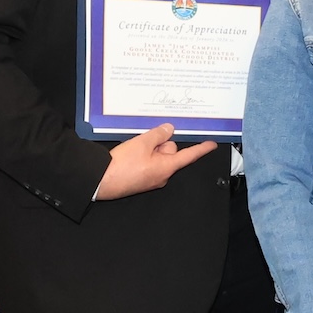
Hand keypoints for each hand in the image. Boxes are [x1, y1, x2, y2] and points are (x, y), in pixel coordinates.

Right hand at [95, 123, 216, 200]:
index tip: (211, 145)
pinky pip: (148, 163)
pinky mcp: (141, 180)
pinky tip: (130, 155)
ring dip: (150, 149)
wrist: (100, 181)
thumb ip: (158, 135)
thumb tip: (169, 130)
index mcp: (167, 167)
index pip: (189, 156)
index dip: (201, 149)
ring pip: (157, 157)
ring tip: (134, 149)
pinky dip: (142, 156)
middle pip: (170, 153)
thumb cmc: (121, 166)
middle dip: (161, 144)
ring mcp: (151, 179)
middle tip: (146, 140)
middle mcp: (162, 175)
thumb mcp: (142, 143)